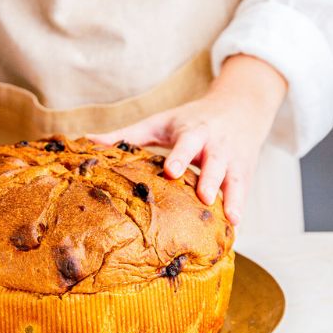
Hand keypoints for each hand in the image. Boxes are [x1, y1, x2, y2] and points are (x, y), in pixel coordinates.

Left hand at [91, 55, 286, 225]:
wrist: (240, 106)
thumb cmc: (190, 118)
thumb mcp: (160, 122)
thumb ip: (127, 134)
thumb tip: (88, 141)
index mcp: (193, 131)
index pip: (187, 143)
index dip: (180, 156)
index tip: (171, 171)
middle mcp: (216, 144)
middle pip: (215, 161)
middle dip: (210, 178)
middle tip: (204, 197)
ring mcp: (233, 159)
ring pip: (234, 178)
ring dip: (232, 196)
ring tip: (229, 217)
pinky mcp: (245, 172)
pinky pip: (243, 190)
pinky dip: (240, 205)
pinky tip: (234, 225)